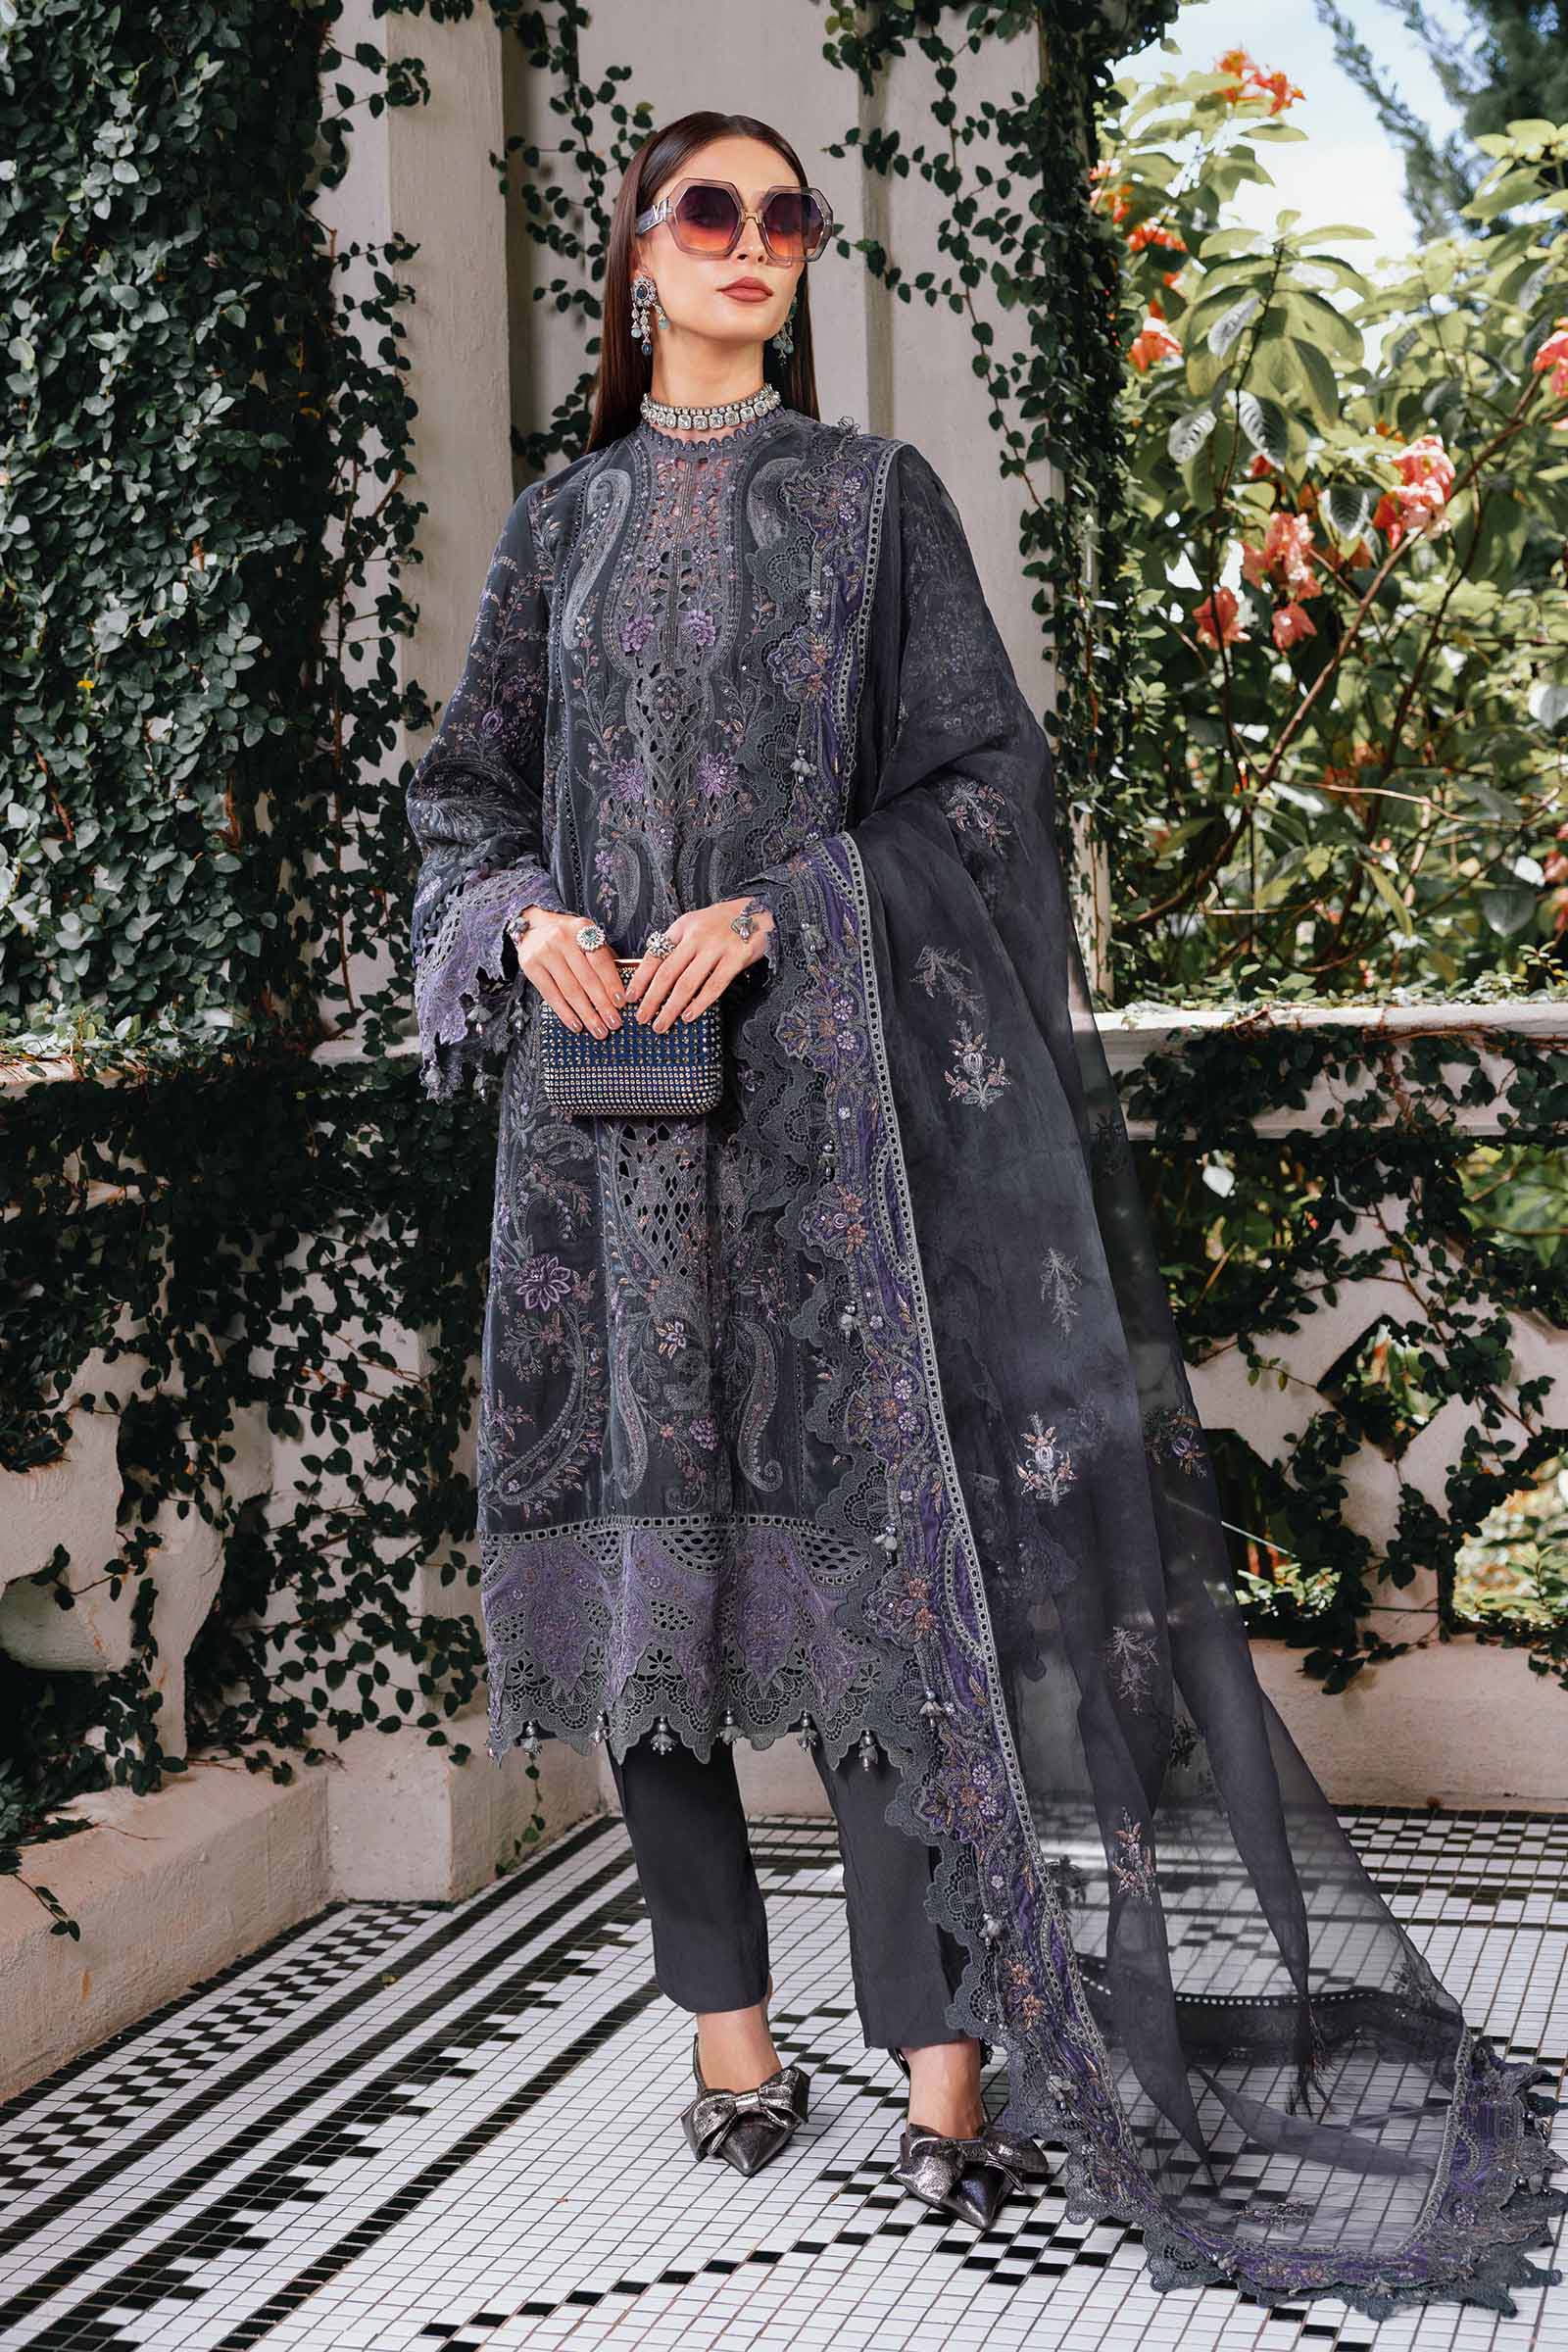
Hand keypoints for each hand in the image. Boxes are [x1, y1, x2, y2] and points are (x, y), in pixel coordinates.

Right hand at [509, 907, 626, 1037]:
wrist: (532, 926)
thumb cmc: (565, 936)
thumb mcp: (585, 936)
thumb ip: (602, 957)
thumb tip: (619, 989)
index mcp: (582, 929)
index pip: (601, 961)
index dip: (612, 984)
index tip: (621, 1003)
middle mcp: (562, 939)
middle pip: (586, 979)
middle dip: (602, 1005)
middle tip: (613, 1023)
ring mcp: (545, 952)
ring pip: (570, 990)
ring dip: (586, 1014)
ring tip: (598, 1029)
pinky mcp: (530, 966)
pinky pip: (551, 994)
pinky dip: (565, 1012)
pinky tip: (576, 1024)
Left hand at [623, 898, 774, 1031]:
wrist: (760, 911)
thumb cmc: (723, 922)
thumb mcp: (695, 924)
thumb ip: (677, 944)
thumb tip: (653, 973)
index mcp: (682, 928)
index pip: (655, 955)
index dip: (640, 978)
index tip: (631, 997)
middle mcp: (697, 937)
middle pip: (667, 973)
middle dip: (652, 999)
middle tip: (642, 1018)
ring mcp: (717, 948)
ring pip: (687, 983)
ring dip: (671, 1007)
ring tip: (661, 1024)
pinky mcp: (736, 959)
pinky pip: (714, 986)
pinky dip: (699, 1003)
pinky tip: (688, 1016)